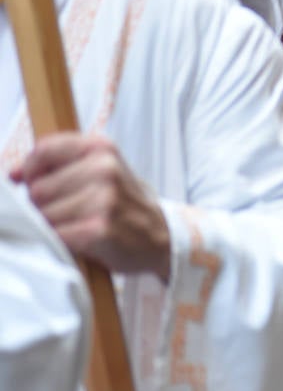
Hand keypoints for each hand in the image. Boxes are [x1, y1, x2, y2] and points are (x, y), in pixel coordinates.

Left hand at [10, 133, 170, 281]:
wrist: (160, 235)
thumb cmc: (121, 203)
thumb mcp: (99, 169)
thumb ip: (57, 164)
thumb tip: (12, 173)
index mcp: (101, 148)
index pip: (42, 151)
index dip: (32, 172)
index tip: (40, 184)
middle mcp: (104, 168)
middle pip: (37, 189)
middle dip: (44, 205)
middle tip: (71, 211)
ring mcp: (104, 199)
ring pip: (43, 215)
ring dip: (54, 226)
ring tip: (79, 225)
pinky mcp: (99, 229)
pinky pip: (55, 235)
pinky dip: (62, 242)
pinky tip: (82, 240)